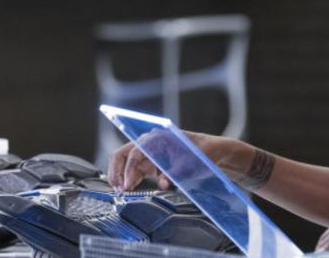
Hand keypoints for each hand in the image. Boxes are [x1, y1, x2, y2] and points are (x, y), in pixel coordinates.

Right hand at [107, 131, 239, 190]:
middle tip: (118, 189)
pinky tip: (127, 188)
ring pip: (126, 161)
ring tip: (120, 190)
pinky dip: (129, 177)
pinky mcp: (152, 161)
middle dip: (117, 171)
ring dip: (120, 175)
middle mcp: (150, 142)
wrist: (211, 152)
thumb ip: (174, 174)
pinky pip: (134, 168)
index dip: (128, 170)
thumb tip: (162, 183)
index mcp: (157, 138)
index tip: (126, 185)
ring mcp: (150, 152)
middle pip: (124, 154)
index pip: (135, 152)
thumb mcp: (190, 165)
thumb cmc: (201, 153)